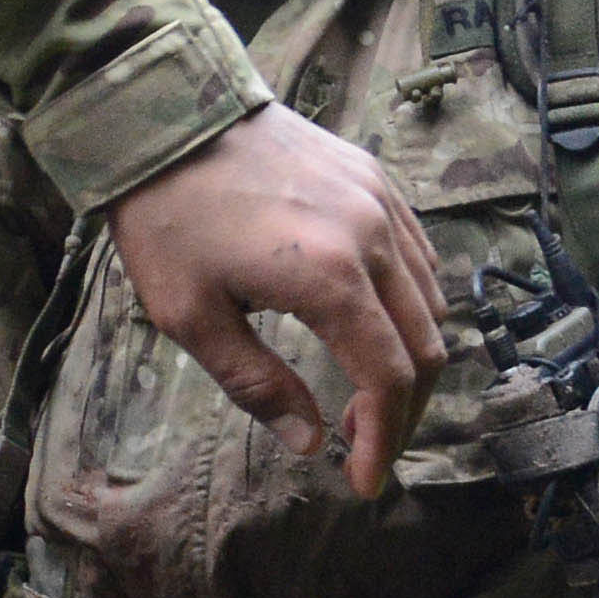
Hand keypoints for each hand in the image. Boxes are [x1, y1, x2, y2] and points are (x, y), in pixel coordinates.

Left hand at [101, 101, 451, 493]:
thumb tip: (309, 442)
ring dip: (410, 360)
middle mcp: (374, 238)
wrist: (168, 116)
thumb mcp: (191, 317)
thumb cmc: (166, 220)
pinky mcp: (376, 180)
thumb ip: (256, 384)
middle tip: (365, 445)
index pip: (388, 378)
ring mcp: (382, 203)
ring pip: (431, 302)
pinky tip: (370, 329)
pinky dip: (410, 307)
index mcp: (330, 278)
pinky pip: (418, 257)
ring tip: (362, 396)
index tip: (364, 480)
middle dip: (404, 410)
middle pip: (426, 346)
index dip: (385, 439)